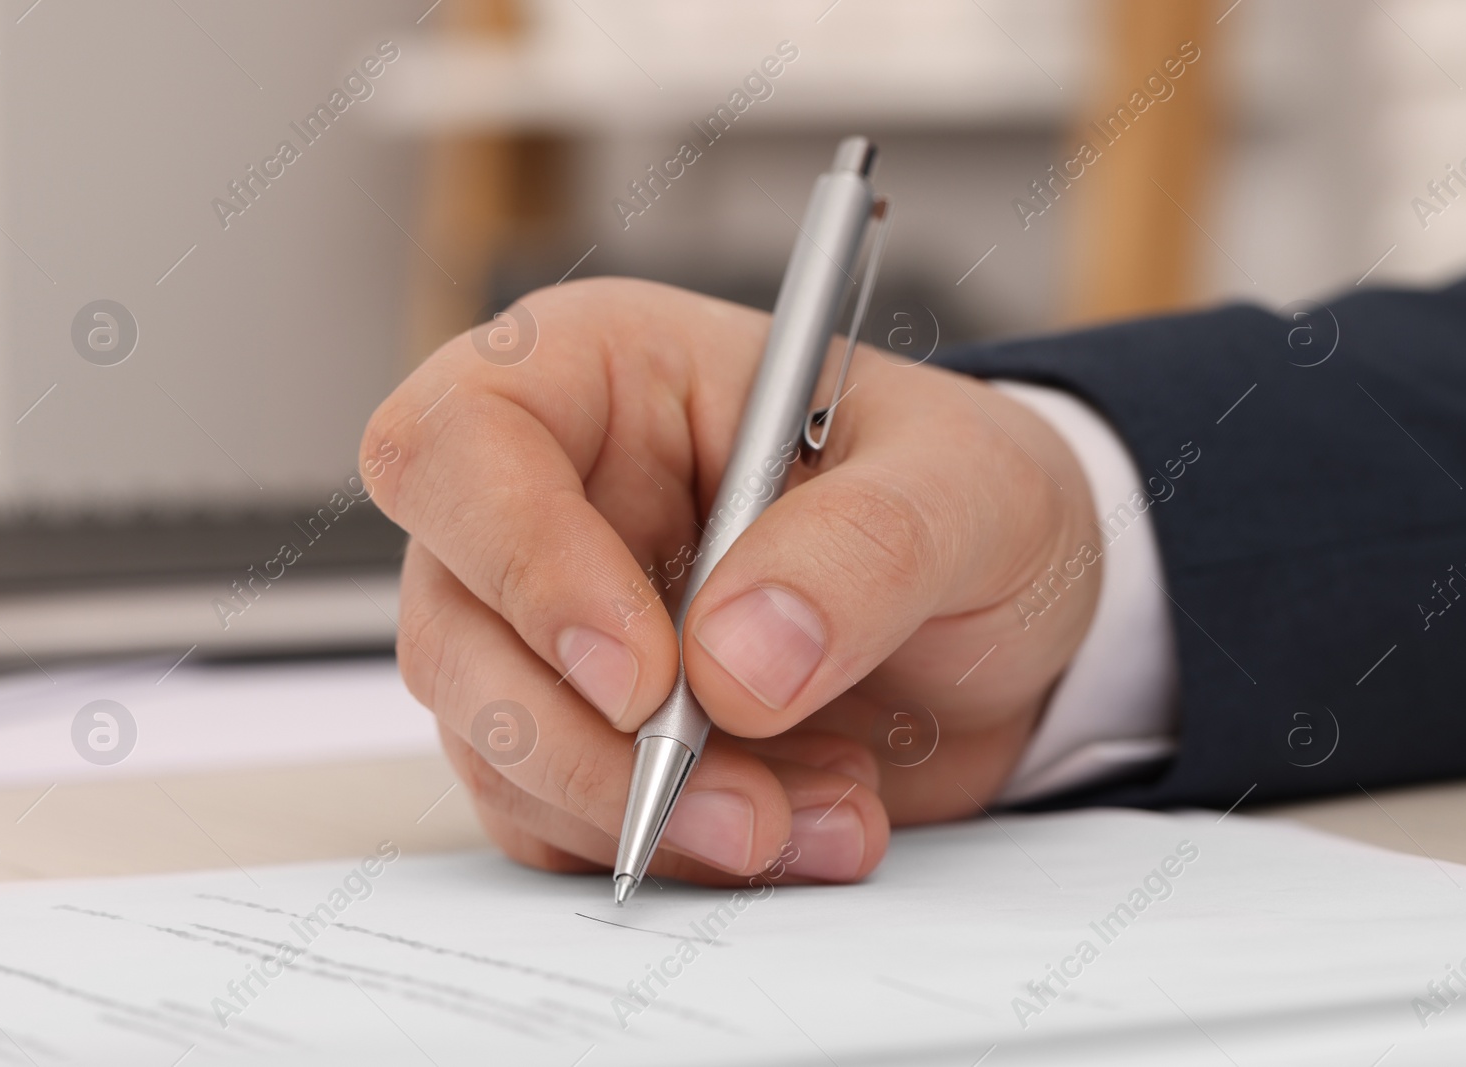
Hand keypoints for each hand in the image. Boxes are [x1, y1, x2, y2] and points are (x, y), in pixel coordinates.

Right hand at [361, 278, 1099, 885]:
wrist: (1012, 618)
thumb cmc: (971, 499)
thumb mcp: (969, 488)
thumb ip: (864, 550)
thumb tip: (731, 664)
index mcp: (607, 378)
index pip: (461, 442)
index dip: (522, 561)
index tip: (645, 675)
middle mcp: (556, 501)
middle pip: (453, 627)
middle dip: (591, 747)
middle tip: (744, 804)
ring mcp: (557, 629)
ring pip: (496, 746)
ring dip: (647, 816)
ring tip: (821, 811)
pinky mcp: (588, 734)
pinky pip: (557, 821)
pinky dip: (671, 854)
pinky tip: (801, 824)